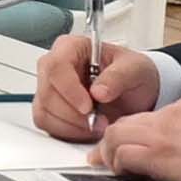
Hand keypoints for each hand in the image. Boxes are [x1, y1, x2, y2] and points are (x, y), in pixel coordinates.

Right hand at [33, 29, 165, 141]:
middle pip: (47, 92)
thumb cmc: (132, 75)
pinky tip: (87, 129)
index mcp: (71, 47)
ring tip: (97, 125)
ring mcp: (49, 88)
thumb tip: (98, 91)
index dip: (69, 89)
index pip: (56, 66)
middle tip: (99, 120)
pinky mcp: (49, 109)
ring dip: (71, 125)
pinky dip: (68, 132)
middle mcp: (55, 67)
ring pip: (45, 111)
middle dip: (73, 114)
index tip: (88, 107)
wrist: (135, 94)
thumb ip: (118, 76)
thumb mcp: (136, 69)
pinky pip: (47, 124)